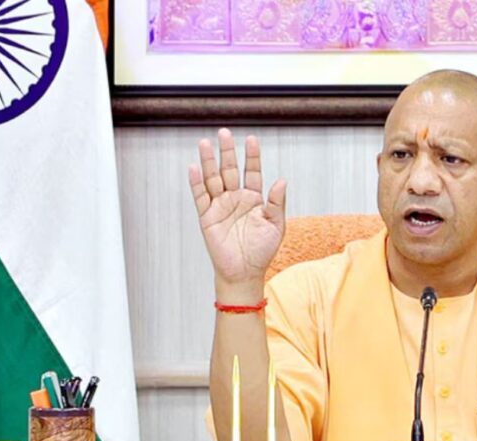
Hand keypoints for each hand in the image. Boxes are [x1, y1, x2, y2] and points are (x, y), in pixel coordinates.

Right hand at [188, 129, 286, 294]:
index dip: (252, 156)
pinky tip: (195, 167)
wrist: (245, 272)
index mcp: (254, 198)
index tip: (251, 139)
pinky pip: (201, 196)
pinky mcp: (207, 217)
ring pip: (213, 178)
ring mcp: (220, 206)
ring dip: (209, 161)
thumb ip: (277, 203)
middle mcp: (236, 198)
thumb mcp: (275, 225)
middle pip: (230, 169)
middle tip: (224, 132)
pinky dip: (197, 183)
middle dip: (227, 151)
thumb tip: (281, 180)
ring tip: (205, 143)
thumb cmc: (262, 251)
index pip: (252, 172)